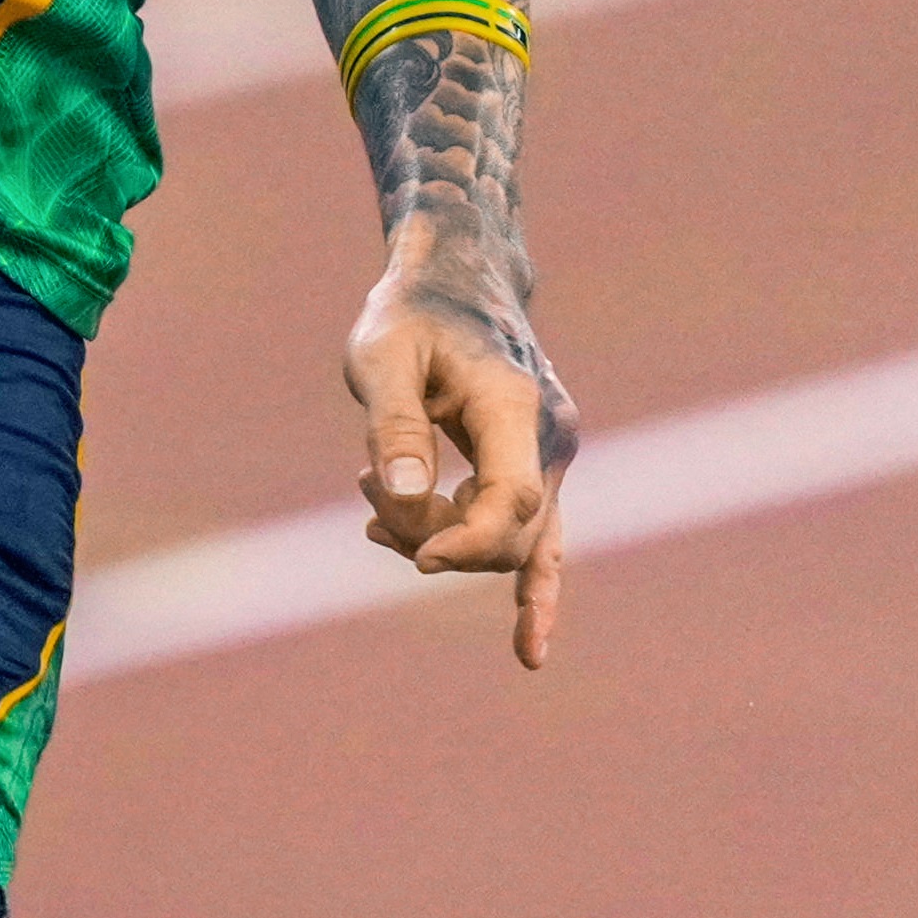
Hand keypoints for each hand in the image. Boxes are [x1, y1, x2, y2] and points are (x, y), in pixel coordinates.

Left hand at [343, 229, 578, 672]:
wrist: (457, 280)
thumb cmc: (410, 314)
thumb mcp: (380, 356)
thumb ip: (392, 424)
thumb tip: (401, 498)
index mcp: (515, 406)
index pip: (511, 501)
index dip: (465, 541)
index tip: (416, 555)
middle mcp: (549, 437)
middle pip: (509, 533)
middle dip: (437, 540)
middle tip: (366, 495)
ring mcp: (551, 455)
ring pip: (515, 541)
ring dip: (446, 543)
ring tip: (373, 516)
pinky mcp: (537, 467)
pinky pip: (536, 537)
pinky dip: (516, 578)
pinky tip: (516, 637)